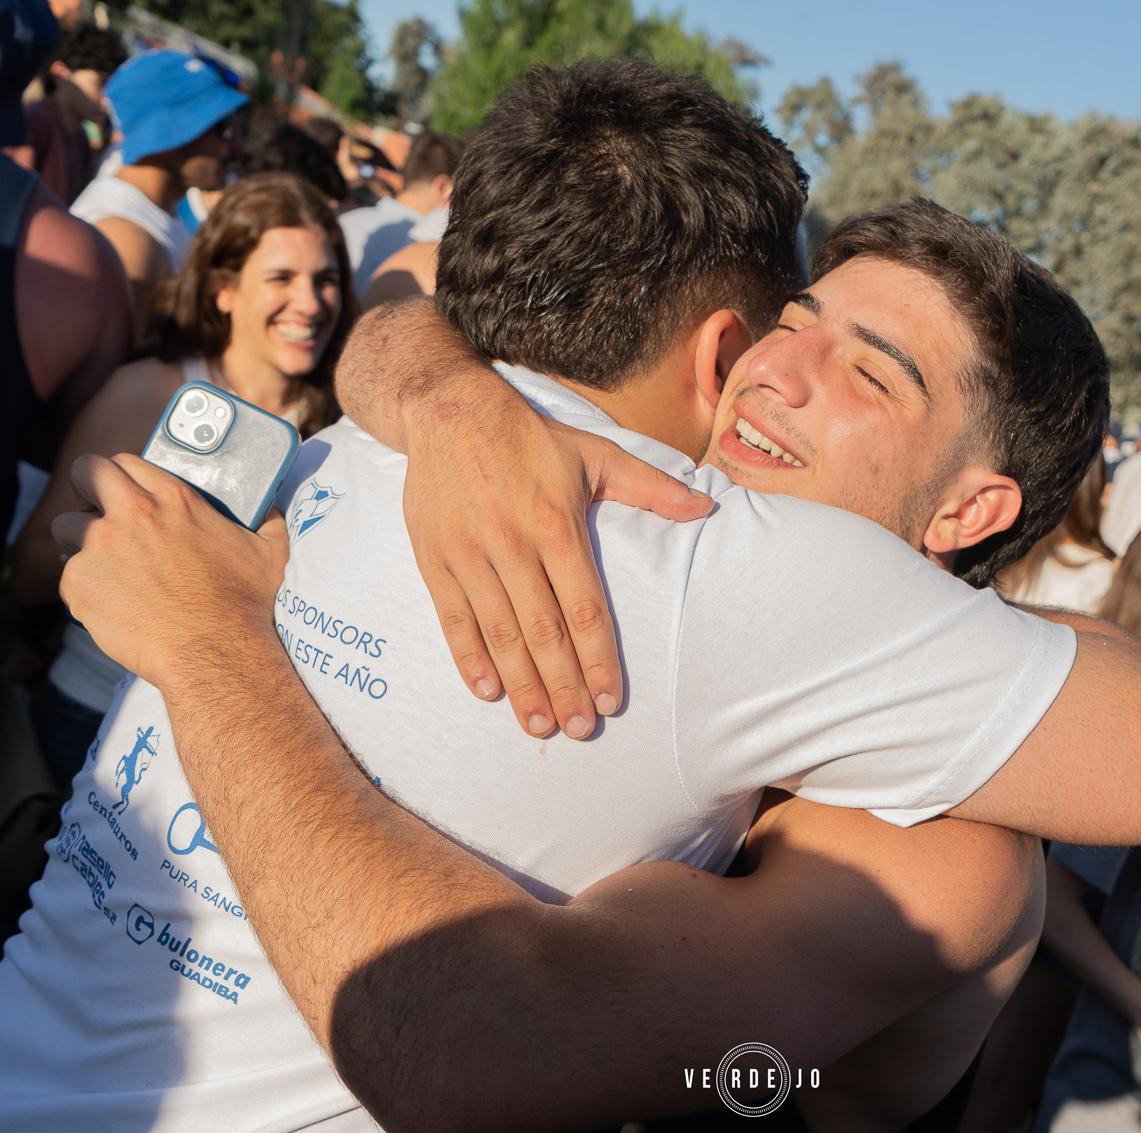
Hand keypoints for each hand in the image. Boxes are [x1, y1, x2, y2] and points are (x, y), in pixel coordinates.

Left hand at [53, 453, 288, 689]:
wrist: (214, 653)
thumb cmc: (243, 605)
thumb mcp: (269, 552)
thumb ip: (268, 521)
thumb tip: (270, 509)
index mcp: (173, 498)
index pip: (126, 461)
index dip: (122, 476)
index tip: (125, 493)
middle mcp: (132, 513)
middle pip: (86, 472)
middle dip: (86, 489)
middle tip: (97, 511)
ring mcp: (99, 546)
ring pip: (66, 526)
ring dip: (80, 542)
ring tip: (103, 567)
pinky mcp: (79, 581)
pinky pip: (70, 576)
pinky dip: (86, 589)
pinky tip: (113, 604)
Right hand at [401, 392, 712, 739]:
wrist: (449, 410)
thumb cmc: (533, 438)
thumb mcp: (597, 454)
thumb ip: (651, 488)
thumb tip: (707, 506)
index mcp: (556, 524)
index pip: (584, 608)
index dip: (598, 659)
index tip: (612, 700)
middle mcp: (512, 543)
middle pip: (542, 632)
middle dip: (563, 687)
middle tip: (581, 730)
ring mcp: (469, 553)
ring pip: (499, 633)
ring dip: (521, 685)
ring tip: (540, 726)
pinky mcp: (433, 557)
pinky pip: (453, 618)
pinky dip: (469, 658)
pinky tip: (487, 692)